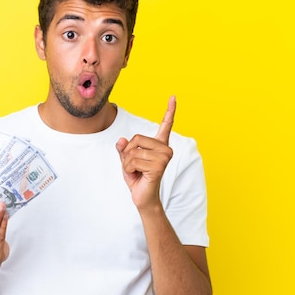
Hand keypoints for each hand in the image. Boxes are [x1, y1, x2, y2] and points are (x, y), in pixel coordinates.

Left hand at [116, 96, 175, 210]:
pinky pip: (133, 161)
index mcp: (160, 144)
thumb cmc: (137, 177)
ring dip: (127, 163)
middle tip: (134, 166)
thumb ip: (123, 148)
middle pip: (136, 139)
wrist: (142, 197)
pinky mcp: (158, 166)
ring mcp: (164, 157)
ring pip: (132, 151)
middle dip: (127, 153)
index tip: (173, 97)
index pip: (166, 125)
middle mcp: (165, 149)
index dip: (170, 111)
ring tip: (137, 172)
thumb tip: (121, 141)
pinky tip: (138, 176)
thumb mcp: (127, 159)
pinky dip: (129, 169)